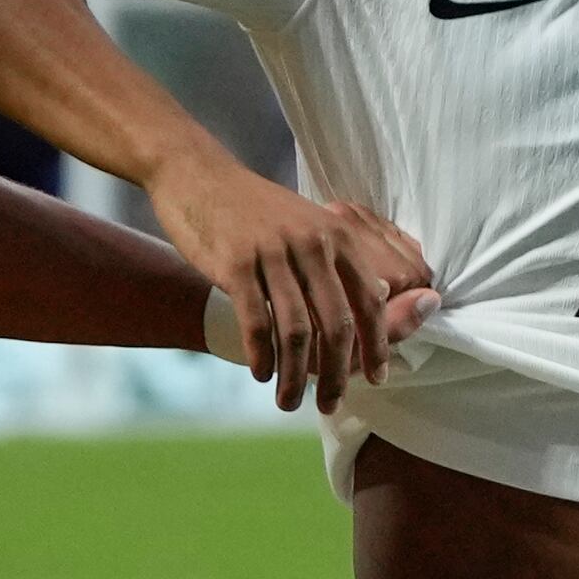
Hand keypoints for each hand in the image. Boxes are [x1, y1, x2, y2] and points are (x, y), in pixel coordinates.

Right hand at [158, 152, 435, 410]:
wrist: (197, 175)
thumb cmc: (255, 210)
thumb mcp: (307, 223)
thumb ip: (340, 260)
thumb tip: (382, 298)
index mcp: (336, 235)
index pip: (368, 301)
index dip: (377, 345)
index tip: (376, 378)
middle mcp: (311, 243)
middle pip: (336, 324)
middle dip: (336, 373)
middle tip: (329, 403)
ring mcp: (273, 253)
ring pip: (296, 332)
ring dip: (295, 376)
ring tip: (289, 401)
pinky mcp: (235, 263)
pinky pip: (257, 324)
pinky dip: (261, 357)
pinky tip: (260, 374)